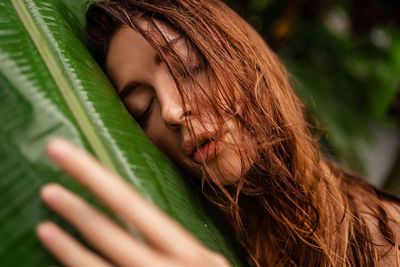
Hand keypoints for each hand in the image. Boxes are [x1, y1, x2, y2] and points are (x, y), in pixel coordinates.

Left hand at [36, 138, 229, 266]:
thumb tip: (133, 218)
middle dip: (76, 200)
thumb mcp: (204, 265)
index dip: (95, 176)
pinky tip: (58, 250)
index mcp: (191, 253)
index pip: (135, 205)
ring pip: (99, 265)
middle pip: (113, 231)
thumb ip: (176, 246)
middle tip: (47, 167)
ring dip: (68, 241)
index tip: (65, 153)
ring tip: (45, 215)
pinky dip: (74, 266)